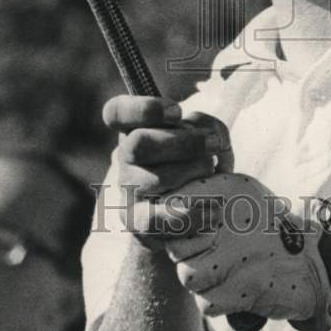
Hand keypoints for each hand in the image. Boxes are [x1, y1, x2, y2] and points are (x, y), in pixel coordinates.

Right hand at [102, 95, 232, 248]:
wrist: (193, 211)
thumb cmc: (198, 164)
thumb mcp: (206, 136)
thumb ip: (207, 126)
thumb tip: (207, 134)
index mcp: (135, 128)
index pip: (117, 112)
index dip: (144, 109)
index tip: (178, 112)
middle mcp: (125, 156)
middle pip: (139, 143)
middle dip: (184, 143)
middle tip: (213, 144)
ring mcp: (127, 189)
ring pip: (157, 178)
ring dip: (194, 174)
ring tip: (212, 175)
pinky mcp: (136, 221)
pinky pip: (156, 219)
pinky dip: (192, 214)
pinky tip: (214, 209)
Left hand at [164, 173, 330, 330]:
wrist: (312, 261)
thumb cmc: (270, 224)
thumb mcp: (239, 191)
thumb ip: (201, 192)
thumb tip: (164, 203)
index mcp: (223, 189)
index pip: (170, 205)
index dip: (173, 223)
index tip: (187, 231)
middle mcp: (225, 219)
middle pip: (175, 244)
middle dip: (186, 253)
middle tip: (209, 252)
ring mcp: (232, 257)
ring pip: (186, 275)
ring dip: (200, 278)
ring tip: (221, 270)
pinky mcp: (240, 291)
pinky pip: (205, 303)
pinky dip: (216, 301)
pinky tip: (234, 286)